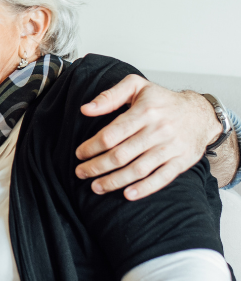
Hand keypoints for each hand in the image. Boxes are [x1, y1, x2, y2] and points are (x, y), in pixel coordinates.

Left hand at [74, 74, 220, 199]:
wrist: (200, 114)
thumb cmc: (163, 100)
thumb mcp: (137, 86)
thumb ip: (109, 96)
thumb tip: (85, 109)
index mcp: (145, 111)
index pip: (111, 134)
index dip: (92, 147)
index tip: (79, 154)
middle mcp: (159, 130)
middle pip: (121, 155)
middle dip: (97, 167)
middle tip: (80, 173)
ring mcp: (171, 147)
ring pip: (138, 169)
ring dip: (114, 181)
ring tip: (96, 187)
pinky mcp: (182, 161)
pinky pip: (161, 178)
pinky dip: (144, 189)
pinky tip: (127, 194)